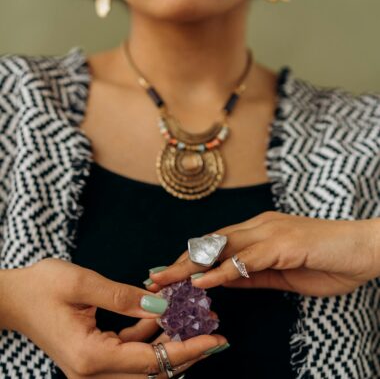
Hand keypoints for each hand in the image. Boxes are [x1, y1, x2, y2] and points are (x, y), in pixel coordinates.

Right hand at [1, 259, 225, 377]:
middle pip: (153, 370)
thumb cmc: (41, 287)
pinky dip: (150, 337)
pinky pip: (130, 352)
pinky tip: (162, 317)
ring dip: (170, 343)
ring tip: (195, 321)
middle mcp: (93, 371)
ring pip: (144, 363)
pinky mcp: (93, 357)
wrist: (12, 298)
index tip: (215, 339)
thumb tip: (161, 307)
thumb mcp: (84, 284)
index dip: (187, 349)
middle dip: (187, 351)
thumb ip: (124, 298)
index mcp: (91, 357)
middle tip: (215, 333)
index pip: (152, 360)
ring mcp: (92, 367)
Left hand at [149, 212, 379, 296]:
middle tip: (154, 277)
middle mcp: (259, 226)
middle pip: (210, 243)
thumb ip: (253, 275)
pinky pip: (247, 260)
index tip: (168, 274)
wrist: (364, 249)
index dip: (189, 259)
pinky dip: (222, 272)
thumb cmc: (325, 260)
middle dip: (180, 261)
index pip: (215, 244)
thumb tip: (224, 281)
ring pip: (221, 248)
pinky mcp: (284, 244)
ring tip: (166, 280)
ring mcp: (270, 232)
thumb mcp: (281, 273)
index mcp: (258, 232)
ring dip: (191, 265)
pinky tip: (202, 283)